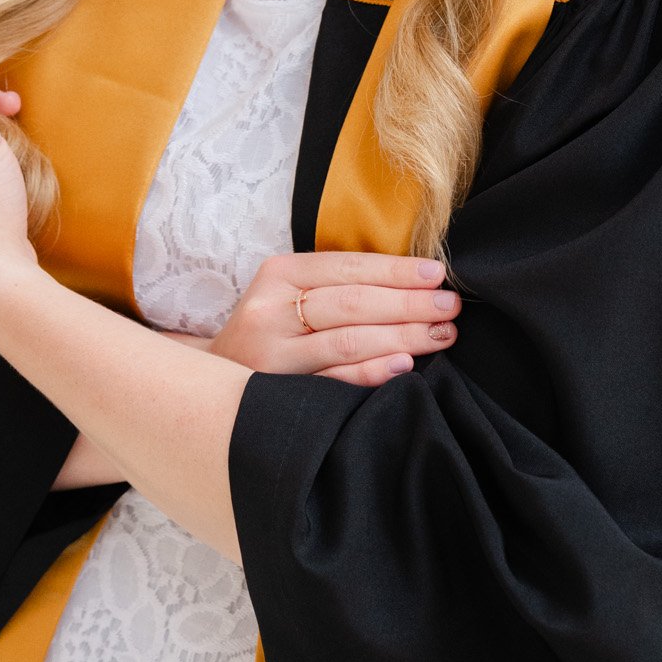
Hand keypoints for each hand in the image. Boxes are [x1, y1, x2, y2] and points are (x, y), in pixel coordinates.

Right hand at [208, 251, 460, 387]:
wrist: (211, 381)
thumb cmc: (271, 331)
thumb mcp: (290, 293)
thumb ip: (339, 285)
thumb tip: (417, 281)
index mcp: (279, 274)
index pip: (349, 268)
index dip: (397, 271)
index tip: (438, 275)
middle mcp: (270, 310)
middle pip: (353, 303)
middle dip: (409, 304)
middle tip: (450, 307)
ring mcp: (271, 355)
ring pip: (348, 341)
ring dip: (402, 337)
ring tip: (441, 335)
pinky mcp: (275, 393)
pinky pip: (333, 382)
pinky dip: (371, 373)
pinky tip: (403, 366)